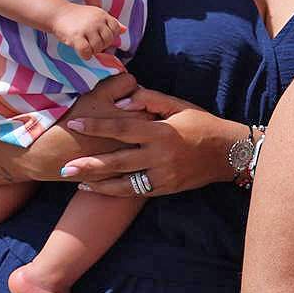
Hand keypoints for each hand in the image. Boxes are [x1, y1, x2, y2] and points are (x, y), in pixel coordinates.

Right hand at [53, 4, 125, 57]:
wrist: (57, 13)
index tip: (100, 37)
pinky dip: (85, 55)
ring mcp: (87, 28)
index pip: (115, 30)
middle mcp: (96, 21)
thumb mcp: (96, 15)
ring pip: (98, 47)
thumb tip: (124, 30)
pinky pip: (87, 52)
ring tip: (86, 46)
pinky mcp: (76, 36)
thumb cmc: (77, 16)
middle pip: (108, 40)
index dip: (109, 36)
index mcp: (102, 15)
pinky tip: (82, 52)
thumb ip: (110, 22)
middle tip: (92, 43)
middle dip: (101, 45)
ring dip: (93, 51)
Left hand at [63, 86, 240, 195]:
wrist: (229, 153)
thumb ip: (149, 100)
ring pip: (124, 182)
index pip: (123, 127)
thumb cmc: (203, 124)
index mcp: (162, 132)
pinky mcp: (166, 188)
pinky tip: (99, 188)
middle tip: (64, 166)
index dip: (97, 125)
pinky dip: (116, 191)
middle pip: (117, 160)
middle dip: (89, 164)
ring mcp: (164, 175)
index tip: (75, 123)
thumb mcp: (180, 106)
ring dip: (98, 182)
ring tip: (75, 180)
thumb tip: (121, 102)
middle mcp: (161, 156)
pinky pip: (136, 191)